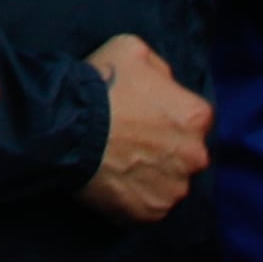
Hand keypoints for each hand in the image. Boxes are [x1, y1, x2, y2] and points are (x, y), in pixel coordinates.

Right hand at [76, 31, 211, 223]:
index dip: (166, 117)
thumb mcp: (133, 49)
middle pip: (185, 154)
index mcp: (196, 116)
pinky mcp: (150, 212)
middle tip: (130, 144)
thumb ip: (159, 69)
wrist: (65, 127)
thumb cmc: (99, 87)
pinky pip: (147, 206)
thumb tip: (163, 83)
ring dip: (150, 176)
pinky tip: (113, 183)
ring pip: (168, 182)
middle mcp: (195, 155)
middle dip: (164, 150)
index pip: (193, 119)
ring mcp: (173, 188)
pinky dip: (134, 198)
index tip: (143, 119)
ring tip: (119, 165)